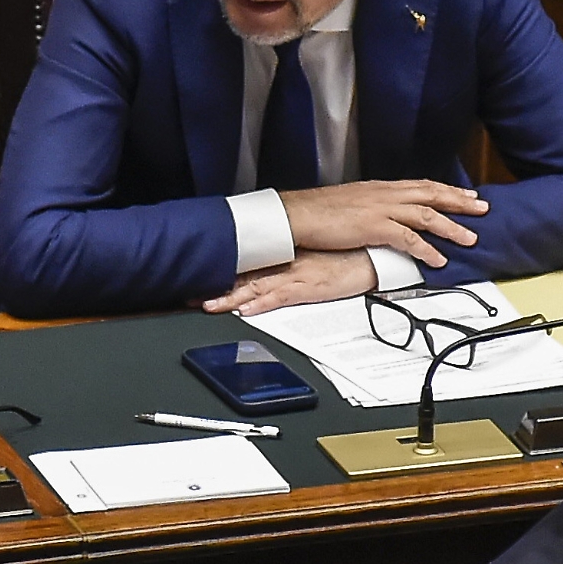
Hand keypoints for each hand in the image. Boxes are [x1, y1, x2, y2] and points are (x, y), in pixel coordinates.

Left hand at [203, 249, 375, 314]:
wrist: (372, 253)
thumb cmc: (346, 254)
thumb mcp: (311, 255)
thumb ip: (289, 261)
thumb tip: (267, 273)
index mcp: (284, 253)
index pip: (246, 263)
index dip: (221, 271)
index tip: (198, 277)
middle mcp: (285, 262)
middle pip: (245, 276)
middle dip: (217, 288)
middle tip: (190, 296)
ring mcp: (296, 274)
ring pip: (256, 287)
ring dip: (232, 298)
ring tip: (209, 306)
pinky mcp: (310, 287)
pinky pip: (282, 296)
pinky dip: (263, 304)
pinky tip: (247, 310)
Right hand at [278, 180, 486, 267]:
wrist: (298, 215)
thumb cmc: (318, 211)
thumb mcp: (351, 202)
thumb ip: (372, 207)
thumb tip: (383, 217)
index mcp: (380, 188)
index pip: (421, 185)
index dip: (446, 190)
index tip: (465, 195)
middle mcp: (385, 194)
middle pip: (432, 194)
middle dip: (460, 202)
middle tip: (483, 209)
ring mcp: (381, 209)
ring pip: (427, 215)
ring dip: (451, 227)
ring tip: (469, 239)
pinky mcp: (374, 227)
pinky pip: (408, 239)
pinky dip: (426, 249)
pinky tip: (438, 259)